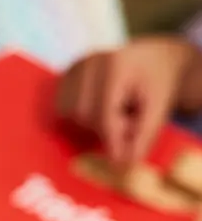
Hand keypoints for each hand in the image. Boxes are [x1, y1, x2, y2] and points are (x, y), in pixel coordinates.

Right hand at [56, 36, 201, 169]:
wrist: (153, 58)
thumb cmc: (157, 83)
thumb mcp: (160, 107)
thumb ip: (144, 134)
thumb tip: (124, 163)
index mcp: (115, 65)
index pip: (104, 113)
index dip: (112, 140)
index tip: (121, 161)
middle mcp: (89, 62)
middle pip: (82, 115)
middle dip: (102, 128)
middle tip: (127, 124)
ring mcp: (73, 67)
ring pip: (68, 115)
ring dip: (89, 124)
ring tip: (113, 113)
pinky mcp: (64, 74)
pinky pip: (61, 110)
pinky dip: (78, 117)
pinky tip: (98, 108)